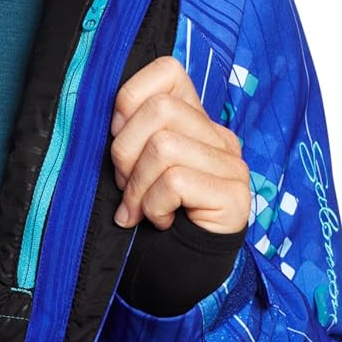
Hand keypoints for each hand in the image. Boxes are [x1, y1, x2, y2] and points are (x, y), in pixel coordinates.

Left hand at [109, 55, 250, 233]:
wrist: (180, 270)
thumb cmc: (152, 215)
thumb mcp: (134, 169)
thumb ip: (130, 138)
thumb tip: (108, 121)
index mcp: (193, 120)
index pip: (167, 71)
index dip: (131, 98)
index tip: (118, 136)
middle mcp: (217, 135)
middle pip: (158, 110)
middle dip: (125, 152)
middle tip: (127, 187)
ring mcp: (230, 164)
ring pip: (163, 146)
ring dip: (138, 186)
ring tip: (141, 208)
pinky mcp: (233, 194)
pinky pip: (175, 182)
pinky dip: (154, 206)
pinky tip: (160, 221)